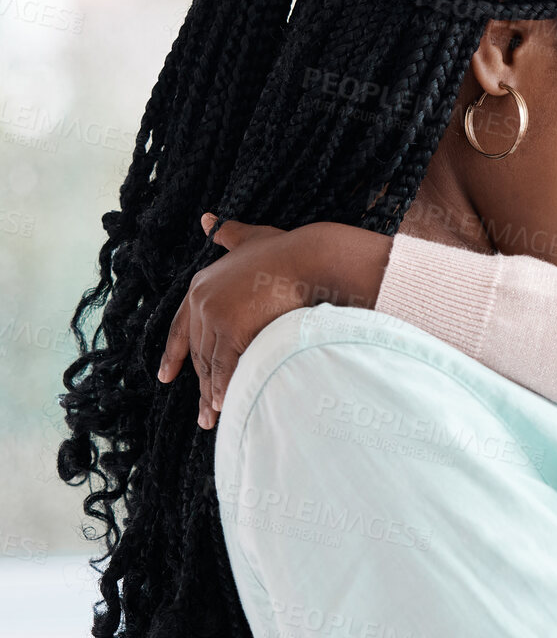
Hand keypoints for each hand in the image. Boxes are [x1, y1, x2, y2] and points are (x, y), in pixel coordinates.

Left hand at [158, 213, 390, 428]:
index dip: (174, 354)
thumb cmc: (286, 250)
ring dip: (212, 394)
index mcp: (200, 285)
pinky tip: (228, 405)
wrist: (309, 259)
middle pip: (196, 351)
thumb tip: (206, 219)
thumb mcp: (249, 237)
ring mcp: (214, 316)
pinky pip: (227, 367)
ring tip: (213, 418)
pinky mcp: (232, 330)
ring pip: (209, 364)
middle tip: (203, 412)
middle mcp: (200, 301)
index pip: (180, 327)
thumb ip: (228, 233)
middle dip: (199, 384)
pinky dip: (227, 388)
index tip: (167, 377)